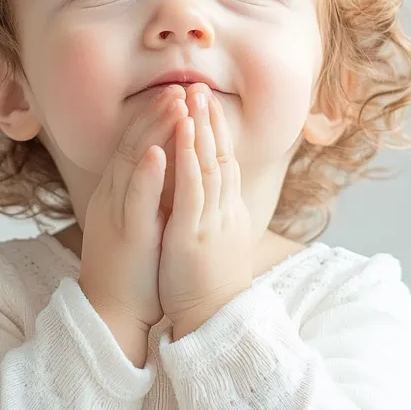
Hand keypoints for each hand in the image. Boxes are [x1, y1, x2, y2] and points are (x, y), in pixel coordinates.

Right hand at [79, 83, 187, 333]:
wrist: (114, 313)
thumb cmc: (133, 268)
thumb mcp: (140, 220)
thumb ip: (149, 192)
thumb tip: (168, 166)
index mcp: (119, 192)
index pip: (136, 144)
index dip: (154, 117)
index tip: (176, 93)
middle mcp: (114, 195)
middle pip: (134, 143)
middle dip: (156, 113)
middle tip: (179, 86)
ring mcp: (118, 212)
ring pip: (134, 162)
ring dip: (154, 130)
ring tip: (173, 102)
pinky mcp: (127, 234)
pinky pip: (135, 199)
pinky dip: (147, 174)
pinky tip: (159, 152)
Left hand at [158, 83, 255, 338]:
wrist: (214, 322)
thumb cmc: (212, 287)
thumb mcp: (218, 243)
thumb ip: (218, 217)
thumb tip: (217, 200)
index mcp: (227, 213)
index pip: (225, 164)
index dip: (218, 133)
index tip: (209, 106)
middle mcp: (224, 210)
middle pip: (221, 155)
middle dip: (211, 120)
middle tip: (203, 87)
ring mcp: (211, 219)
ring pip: (209, 164)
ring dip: (201, 128)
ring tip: (193, 97)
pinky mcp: (194, 232)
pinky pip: (192, 187)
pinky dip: (188, 157)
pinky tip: (183, 133)